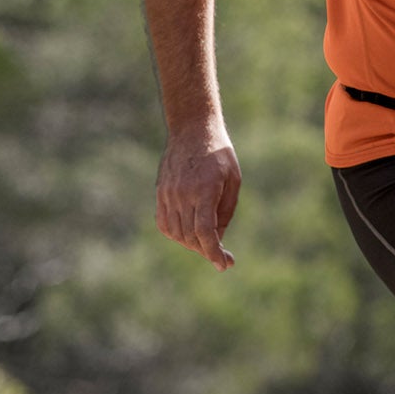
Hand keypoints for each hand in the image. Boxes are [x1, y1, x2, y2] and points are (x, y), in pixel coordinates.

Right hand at [155, 127, 241, 270]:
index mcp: (204, 189)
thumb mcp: (233, 181)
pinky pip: (165, 223)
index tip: (224, 264)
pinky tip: (189, 234)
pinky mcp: (161, 193)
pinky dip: (176, 234)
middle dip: (207, 251)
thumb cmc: (219, 153)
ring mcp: (168, 194)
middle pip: (191, 236)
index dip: (214, 252)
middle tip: (222, 257)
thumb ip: (225, 211)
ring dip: (192, 244)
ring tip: (208, 243)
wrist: (192, 129)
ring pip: (177, 233)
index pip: (205, 232)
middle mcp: (183, 194)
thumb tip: (217, 238)